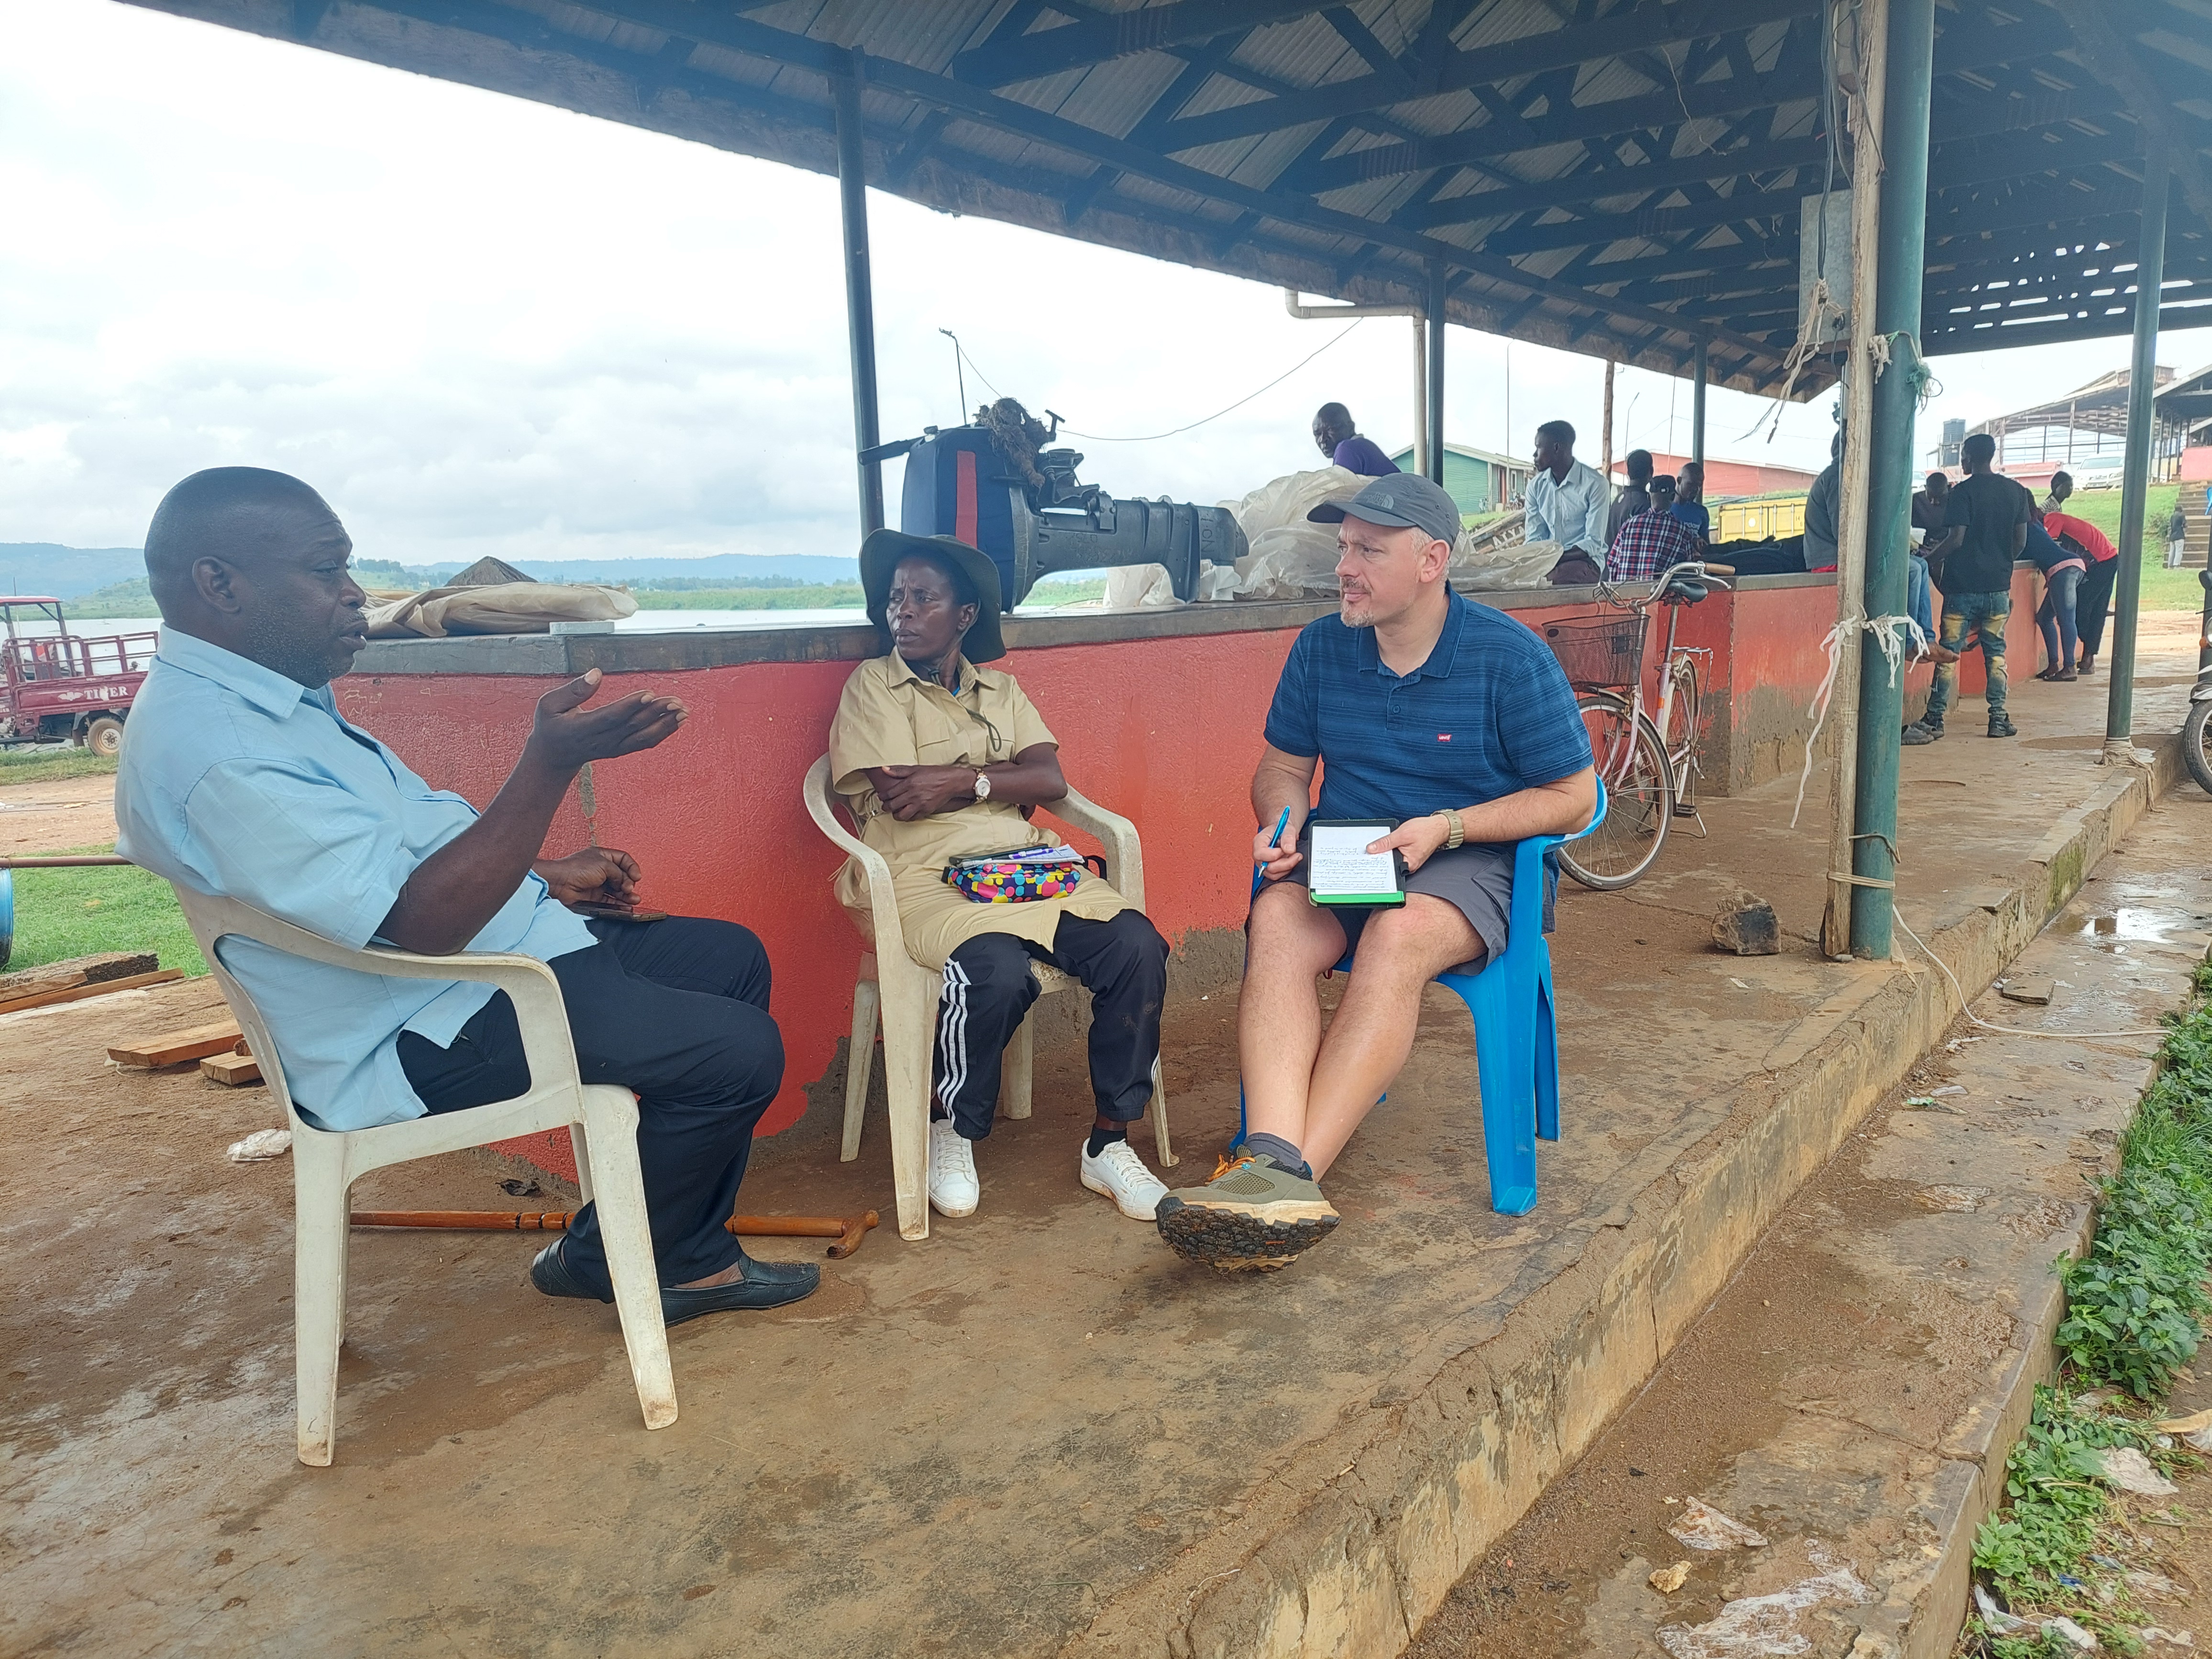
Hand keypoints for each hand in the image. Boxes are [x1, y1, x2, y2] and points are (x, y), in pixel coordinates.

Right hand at [524, 669, 686, 773]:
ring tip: (683, 710)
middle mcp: (601, 741)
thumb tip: (596, 673)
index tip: (648, 693)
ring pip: (643, 736)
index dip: (631, 706)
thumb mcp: (548, 705)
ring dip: (665, 724)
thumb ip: (572, 690)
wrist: (553, 757)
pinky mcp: (621, 750)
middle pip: (633, 726)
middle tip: (675, 700)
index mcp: (582, 729)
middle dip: (656, 713)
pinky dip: (664, 732)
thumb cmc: (550, 726)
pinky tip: (678, 720)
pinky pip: (645, 742)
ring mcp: (613, 748)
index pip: (611, 717)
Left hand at [534, 846, 641, 908]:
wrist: (560, 883)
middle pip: (622, 876)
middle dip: (629, 883)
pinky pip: (610, 901)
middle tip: (629, 888)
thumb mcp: (603, 864)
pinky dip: (618, 904)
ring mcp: (598, 884)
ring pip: (617, 890)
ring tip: (633, 899)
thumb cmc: (575, 869)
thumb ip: (618, 872)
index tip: (636, 876)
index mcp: (603, 856)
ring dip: (627, 895)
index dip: (632, 867)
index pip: (623, 859)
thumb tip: (625, 881)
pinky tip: (625, 906)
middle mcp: (601, 869)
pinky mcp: (594, 897)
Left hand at [875, 764, 978, 820]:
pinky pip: (913, 818)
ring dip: (896, 815)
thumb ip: (899, 771)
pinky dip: (908, 817)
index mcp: (909, 783)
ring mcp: (920, 804)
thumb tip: (884, 769)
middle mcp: (913, 795)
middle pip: (893, 805)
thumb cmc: (935, 773)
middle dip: (886, 807)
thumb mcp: (916, 768)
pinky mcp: (927, 810)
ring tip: (895, 812)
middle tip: (885, 806)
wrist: (952, 781)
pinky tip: (907, 813)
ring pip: (901, 815)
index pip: (889, 793)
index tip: (881, 797)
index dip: (882, 796)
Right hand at [1253, 811, 1305, 880]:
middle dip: (1285, 863)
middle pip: (1268, 867)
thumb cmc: (1282, 829)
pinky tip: (1291, 861)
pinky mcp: (1270, 870)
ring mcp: (1263, 865)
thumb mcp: (1287, 828)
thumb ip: (1288, 837)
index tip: (1285, 849)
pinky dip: (1287, 870)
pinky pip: (1278, 876)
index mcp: (1258, 842)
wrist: (1283, 832)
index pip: (1260, 854)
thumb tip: (1289, 849)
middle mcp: (1259, 856)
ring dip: (1287, 867)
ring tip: (1294, 857)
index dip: (1275, 854)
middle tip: (1296, 854)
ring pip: (1273, 875)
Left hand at [1368, 814, 1450, 874]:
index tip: (1366, 858)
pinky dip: (1390, 849)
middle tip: (1367, 852)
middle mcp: (1410, 865)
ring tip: (1375, 847)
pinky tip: (1385, 845)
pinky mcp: (1409, 855)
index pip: (1388, 867)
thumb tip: (1371, 849)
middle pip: (1389, 864)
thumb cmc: (1425, 830)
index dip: (1376, 862)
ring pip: (1392, 858)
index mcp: (1409, 864)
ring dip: (1384, 852)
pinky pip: (1396, 854)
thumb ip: (1386, 842)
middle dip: (1379, 857)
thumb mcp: (1402, 834)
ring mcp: (1410, 860)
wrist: (1439, 827)